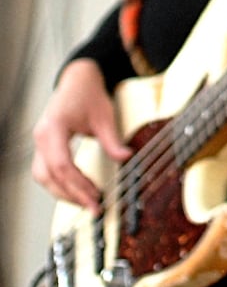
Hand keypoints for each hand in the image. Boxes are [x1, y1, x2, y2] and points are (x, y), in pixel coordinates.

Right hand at [31, 58, 130, 212]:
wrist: (77, 79)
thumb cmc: (89, 95)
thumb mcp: (105, 116)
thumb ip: (113, 140)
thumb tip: (126, 158)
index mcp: (54, 128)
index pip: (62, 165)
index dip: (79, 185)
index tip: (96, 198)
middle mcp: (41, 137)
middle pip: (50, 176)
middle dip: (71, 194)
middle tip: (94, 207)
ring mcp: (39, 142)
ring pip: (43, 177)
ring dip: (63, 192)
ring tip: (87, 202)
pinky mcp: (44, 145)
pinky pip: (46, 170)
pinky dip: (60, 183)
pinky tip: (78, 190)